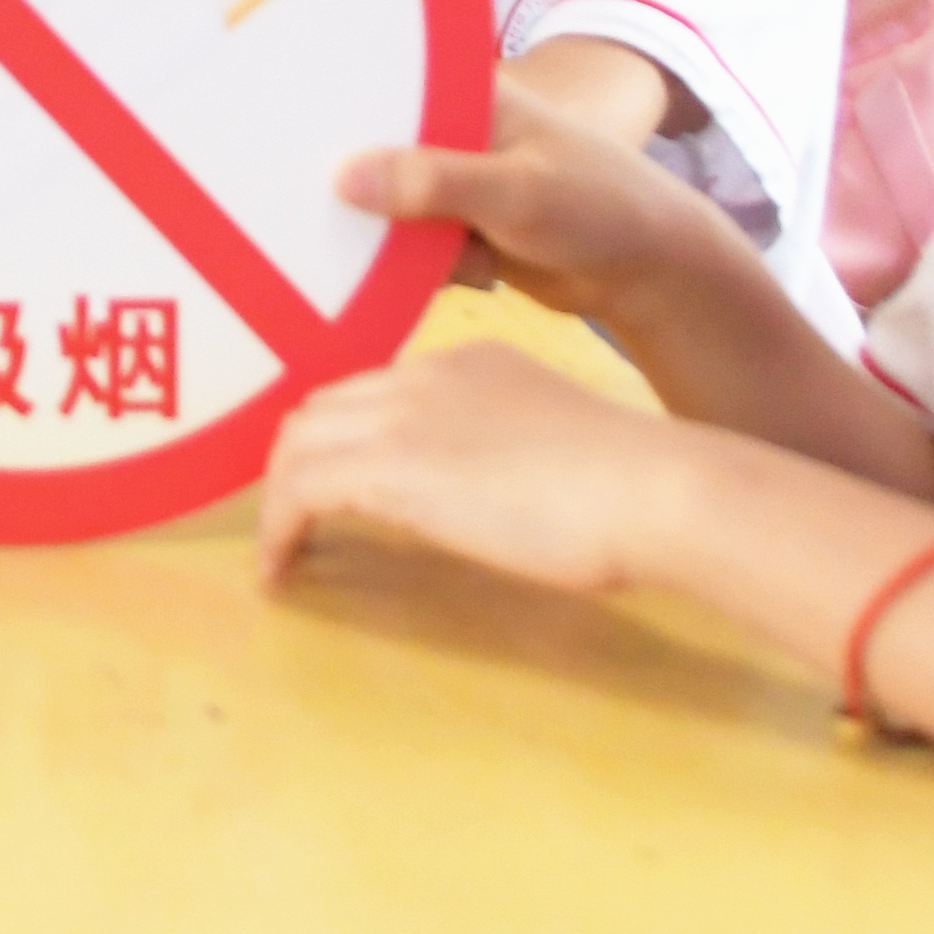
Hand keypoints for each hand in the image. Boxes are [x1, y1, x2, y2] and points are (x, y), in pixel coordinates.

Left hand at [258, 339, 696, 596]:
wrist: (654, 490)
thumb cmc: (634, 487)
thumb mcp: (556, 450)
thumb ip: (509, 454)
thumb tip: (486, 494)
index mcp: (472, 363)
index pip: (378, 389)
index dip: (346, 437)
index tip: (338, 483)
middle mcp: (426, 375)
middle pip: (325, 407)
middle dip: (299, 459)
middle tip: (294, 517)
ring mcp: (404, 415)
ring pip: (300, 440)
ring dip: (280, 495)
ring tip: (282, 550)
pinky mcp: (389, 466)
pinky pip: (300, 489)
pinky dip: (279, 528)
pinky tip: (281, 571)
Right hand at [333, 87, 773, 336]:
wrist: (649, 272)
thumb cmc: (596, 207)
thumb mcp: (516, 190)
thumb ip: (434, 183)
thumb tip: (342, 179)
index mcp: (467, 92)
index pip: (383, 85)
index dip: (334, 106)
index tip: (283, 131)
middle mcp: (452, 130)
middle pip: (373, 151)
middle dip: (355, 187)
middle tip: (318, 216)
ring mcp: (453, 181)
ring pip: (386, 206)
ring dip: (394, 239)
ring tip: (443, 253)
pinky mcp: (457, 229)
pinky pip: (410, 246)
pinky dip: (423, 266)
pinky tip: (470, 272)